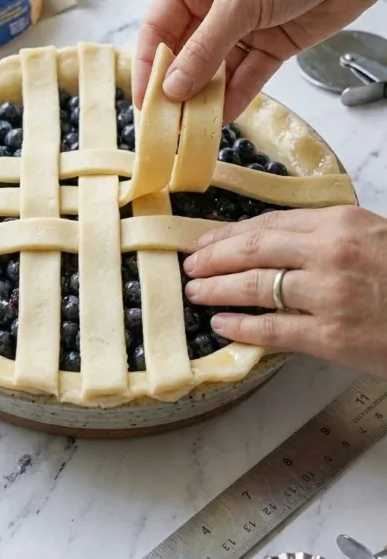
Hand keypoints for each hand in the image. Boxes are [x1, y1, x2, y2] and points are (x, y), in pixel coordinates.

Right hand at [134, 0, 386, 119]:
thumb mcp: (239, 2)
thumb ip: (204, 50)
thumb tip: (172, 89)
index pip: (159, 26)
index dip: (148, 63)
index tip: (144, 99)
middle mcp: (214, 3)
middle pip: (186, 52)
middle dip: (177, 86)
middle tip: (167, 123)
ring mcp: (244, 25)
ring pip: (216, 69)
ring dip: (206, 97)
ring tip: (193, 128)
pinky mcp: (272, 44)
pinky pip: (247, 76)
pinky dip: (236, 96)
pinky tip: (223, 117)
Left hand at [183, 205, 386, 379]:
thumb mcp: (372, 237)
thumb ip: (327, 236)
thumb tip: (273, 242)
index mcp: (341, 222)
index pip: (269, 222)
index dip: (230, 233)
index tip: (207, 239)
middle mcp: (330, 253)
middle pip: (254, 249)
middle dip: (214, 257)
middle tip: (191, 263)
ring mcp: (329, 295)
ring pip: (256, 286)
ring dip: (217, 289)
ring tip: (196, 291)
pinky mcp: (332, 336)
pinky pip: (274, 329)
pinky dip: (241, 326)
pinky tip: (222, 324)